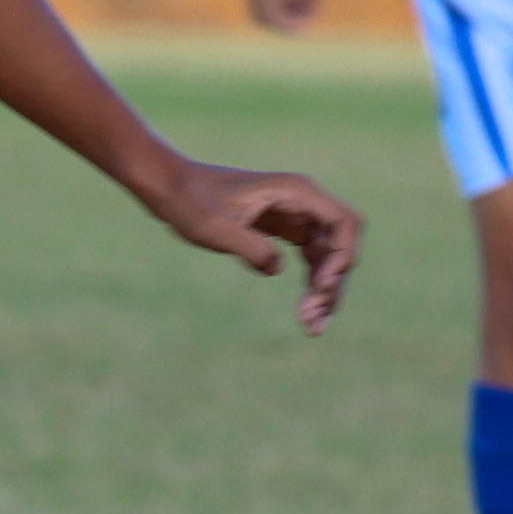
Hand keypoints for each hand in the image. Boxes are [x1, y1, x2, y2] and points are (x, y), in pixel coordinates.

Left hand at [148, 157, 360, 332]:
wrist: (169, 187)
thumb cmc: (189, 202)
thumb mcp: (215, 228)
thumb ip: (250, 247)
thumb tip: (277, 268)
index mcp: (293, 191)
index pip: (344, 223)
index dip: (342, 257)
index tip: (322, 286)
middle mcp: (301, 201)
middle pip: (340, 244)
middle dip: (334, 282)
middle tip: (311, 318)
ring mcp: (294, 215)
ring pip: (328, 256)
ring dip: (326, 289)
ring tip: (312, 326)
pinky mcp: (282, 229)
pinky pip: (311, 258)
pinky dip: (312, 284)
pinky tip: (304, 312)